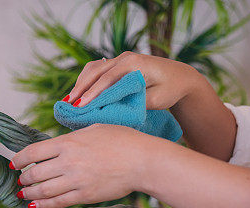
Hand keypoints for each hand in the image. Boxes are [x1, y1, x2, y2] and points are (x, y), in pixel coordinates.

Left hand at [12, 124, 167, 207]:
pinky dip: (44, 205)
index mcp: (68, 142)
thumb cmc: (122, 141)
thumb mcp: (93, 129)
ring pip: (43, 190)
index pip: (34, 152)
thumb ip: (72, 138)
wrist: (142, 161)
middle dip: (23, 179)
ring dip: (29, 193)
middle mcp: (68, 161)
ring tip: (23, 194)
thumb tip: (57, 145)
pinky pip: (58, 202)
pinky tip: (35, 206)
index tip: (14, 163)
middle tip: (19, 181)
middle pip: (35, 173)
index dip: (20, 159)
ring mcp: (76, 180)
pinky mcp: (85, 195)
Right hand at [67, 51, 203, 109]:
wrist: (180, 77)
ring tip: (70, 101)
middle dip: (80, 88)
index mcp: (134, 64)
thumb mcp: (157, 100)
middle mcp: (125, 57)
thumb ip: (135, 102)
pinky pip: (99, 70)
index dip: (93, 94)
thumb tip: (112, 108)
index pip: (107, 79)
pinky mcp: (119, 64)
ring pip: (94, 69)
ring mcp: (121, 59)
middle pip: (96, 71)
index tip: (81, 106)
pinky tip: (80, 94)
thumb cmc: (171, 89)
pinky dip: (88, 81)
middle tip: (68, 105)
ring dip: (81, 84)